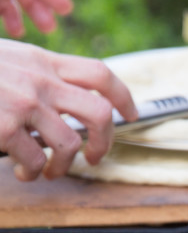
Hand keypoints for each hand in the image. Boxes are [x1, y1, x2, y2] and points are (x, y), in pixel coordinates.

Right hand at [0, 39, 137, 180]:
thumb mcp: (8, 59)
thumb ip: (37, 73)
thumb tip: (66, 100)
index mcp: (43, 61)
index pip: (100, 74)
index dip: (124, 97)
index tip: (131, 115)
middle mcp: (39, 79)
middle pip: (99, 114)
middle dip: (104, 143)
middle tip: (93, 158)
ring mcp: (23, 102)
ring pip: (69, 146)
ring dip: (61, 167)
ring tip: (46, 170)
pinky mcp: (5, 125)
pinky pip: (35, 160)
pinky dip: (32, 172)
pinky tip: (21, 170)